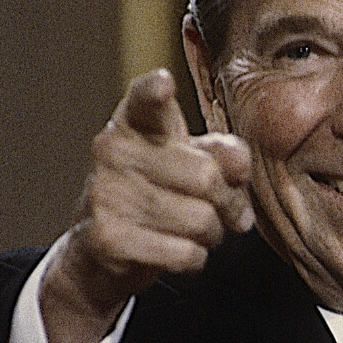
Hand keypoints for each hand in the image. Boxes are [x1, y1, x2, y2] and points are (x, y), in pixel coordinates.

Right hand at [40, 68, 251, 342]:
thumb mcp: (194, 160)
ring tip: (198, 229)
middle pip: (207, 177)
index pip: (145, 98)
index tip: (163, 83)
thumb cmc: (161, 190)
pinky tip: (178, 249)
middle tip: (223, 209)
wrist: (103, 248)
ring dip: (212, 234)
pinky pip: (185, 253)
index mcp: (137, 121)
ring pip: (201, 220)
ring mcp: (106, 193)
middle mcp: (114, 150)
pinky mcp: (107, 238)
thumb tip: (239, 166)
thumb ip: (224, 153)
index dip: (155, 91)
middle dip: (228, 202)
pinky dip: (195, 259)